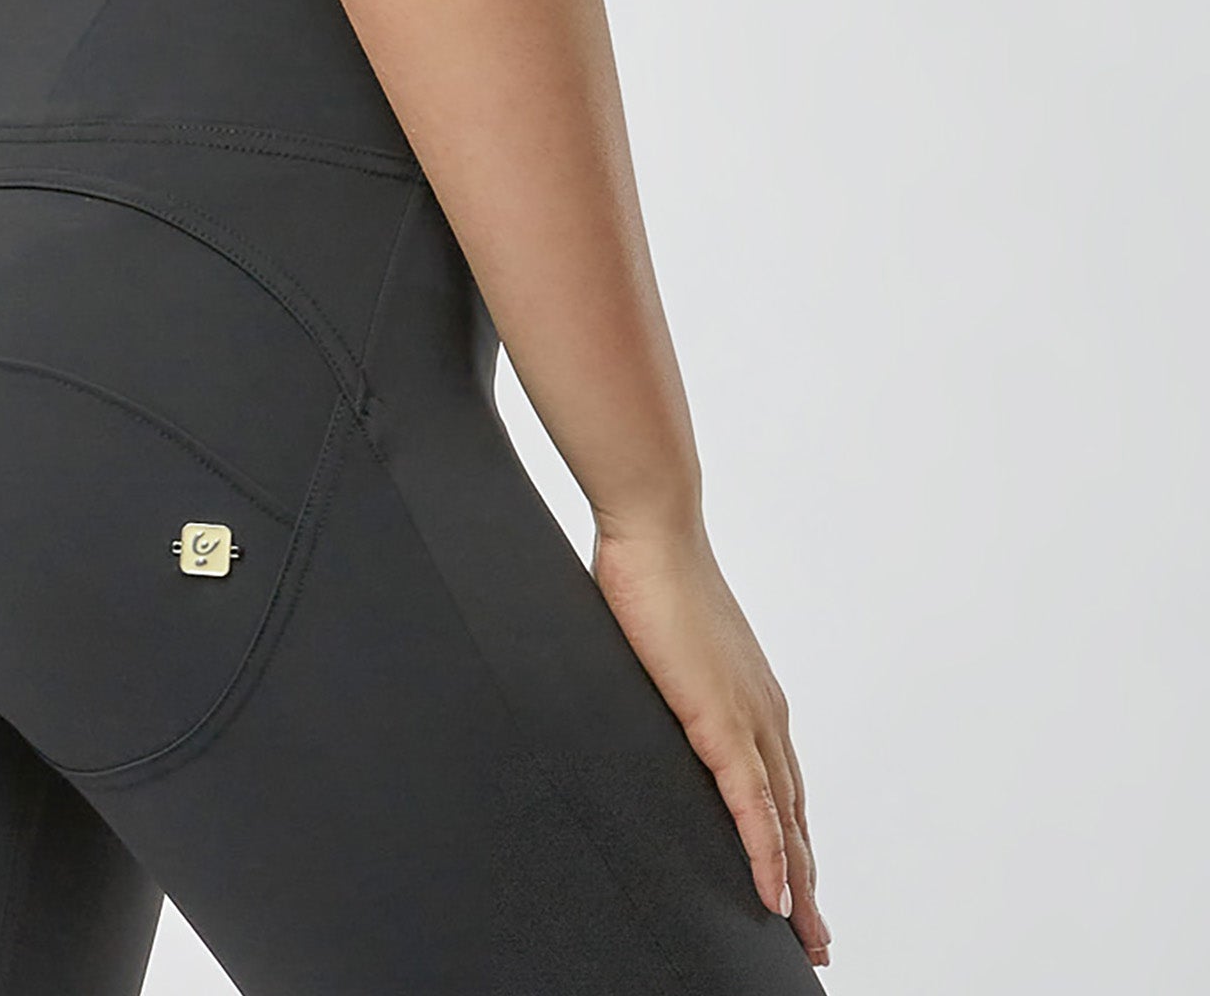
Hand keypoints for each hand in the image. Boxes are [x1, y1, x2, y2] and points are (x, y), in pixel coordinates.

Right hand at [589, 516, 829, 966]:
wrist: (652, 527)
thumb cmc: (649, 573)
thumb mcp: (665, 647)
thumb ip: (671, 682)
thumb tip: (653, 698)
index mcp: (751, 696)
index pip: (781, 785)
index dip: (793, 840)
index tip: (799, 887)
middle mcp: (764, 712)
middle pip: (795, 815)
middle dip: (806, 880)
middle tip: (816, 938)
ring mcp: (748, 718)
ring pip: (785, 822)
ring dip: (798, 885)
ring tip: (805, 936)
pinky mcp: (722, 720)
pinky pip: (754, 806)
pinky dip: (767, 857)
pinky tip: (776, 899)